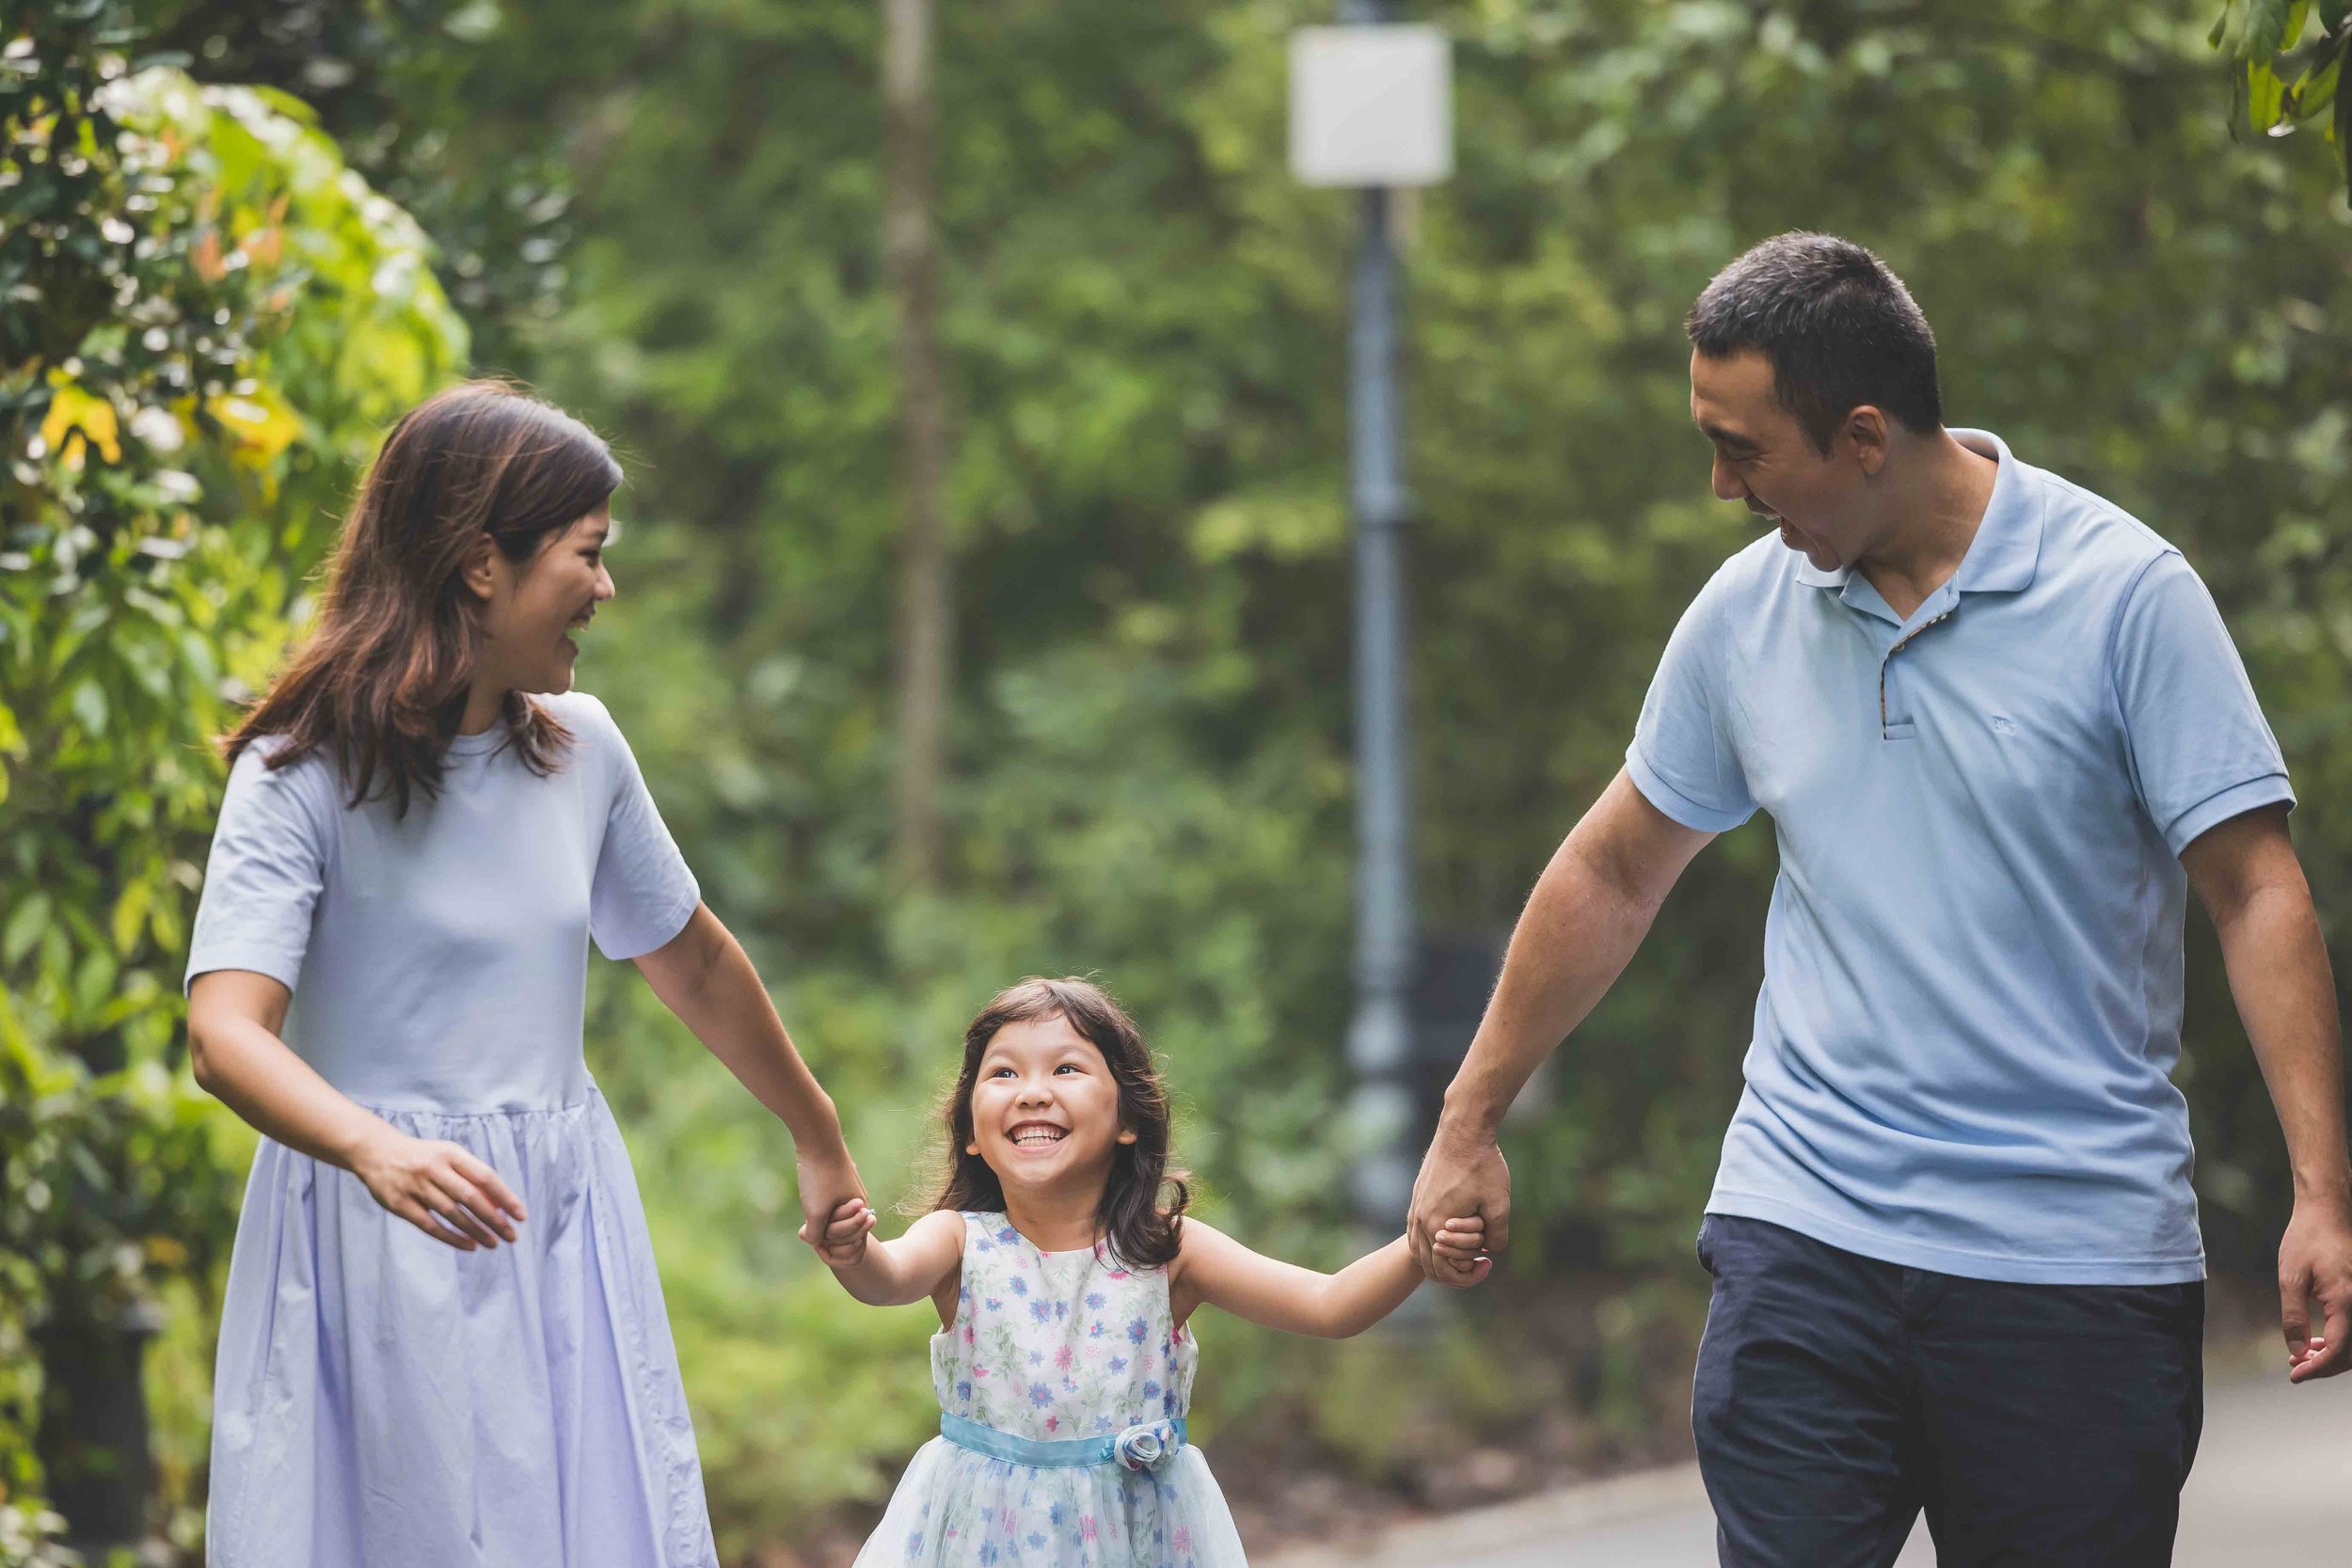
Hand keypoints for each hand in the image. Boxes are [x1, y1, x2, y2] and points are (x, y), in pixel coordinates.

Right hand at [350, 1129, 525, 1250]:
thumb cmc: (423, 1157)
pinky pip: (430, 1225)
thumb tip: (501, 1203)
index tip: (521, 1216)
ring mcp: (415, 1186)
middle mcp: (434, 1168)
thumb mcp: (447, 1154)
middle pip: (471, 1197)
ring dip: (476, 1230)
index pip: (485, 1176)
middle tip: (511, 1236)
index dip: (505, 1197)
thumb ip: (471, 1175)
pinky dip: (452, 1237)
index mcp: (450, 1153)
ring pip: (452, 1213)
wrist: (376, 1151)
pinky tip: (469, 1245)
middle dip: (494, 1219)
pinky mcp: (399, 1204)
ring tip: (494, 1243)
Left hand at [794, 1143, 870, 1266]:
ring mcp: (849, 1192)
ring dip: (820, 1220)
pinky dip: (818, 1209)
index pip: (851, 1243)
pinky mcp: (837, 1183)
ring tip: (809, 1208)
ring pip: (834, 1219)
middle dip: (826, 1233)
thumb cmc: (820, 1177)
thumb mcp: (815, 1212)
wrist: (818, 1139)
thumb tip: (814, 1242)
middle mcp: (859, 1203)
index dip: (831, 1246)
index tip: (817, 1238)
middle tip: (809, 1225)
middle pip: (844, 1232)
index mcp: (860, 1210)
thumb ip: (816, 1235)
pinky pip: (829, 1206)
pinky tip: (809, 1195)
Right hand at [1408, 1116, 1509, 1286]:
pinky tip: (1450, 1235)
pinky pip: (1416, 1231)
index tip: (1487, 1263)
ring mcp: (1415, 1206)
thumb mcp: (1500, 1205)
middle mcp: (1420, 1219)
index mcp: (1437, 1225)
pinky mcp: (1417, 1195)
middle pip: (1428, 1264)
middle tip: (1479, 1260)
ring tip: (1465, 1251)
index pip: (1444, 1271)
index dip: (1468, 1275)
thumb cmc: (1482, 1166)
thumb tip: (1490, 1251)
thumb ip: (1496, 1237)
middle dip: (1454, 1270)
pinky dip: (1430, 1241)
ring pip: (1418, 1249)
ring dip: (1440, 1257)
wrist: (1463, 1130)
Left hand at [2280, 1189, 2351, 1382]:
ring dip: (2333, 1356)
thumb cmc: (2306, 1239)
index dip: (2317, 1368)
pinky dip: (2341, 1341)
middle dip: (2325, 1366)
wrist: (2327, 1213)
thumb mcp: (2290, 1277)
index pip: (2339, 1349)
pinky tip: (2317, 1342)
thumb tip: (2298, 1351)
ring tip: (2301, 1357)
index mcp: (2348, 1300)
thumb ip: (2293, 1317)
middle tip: (2296, 1370)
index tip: (2295, 1376)